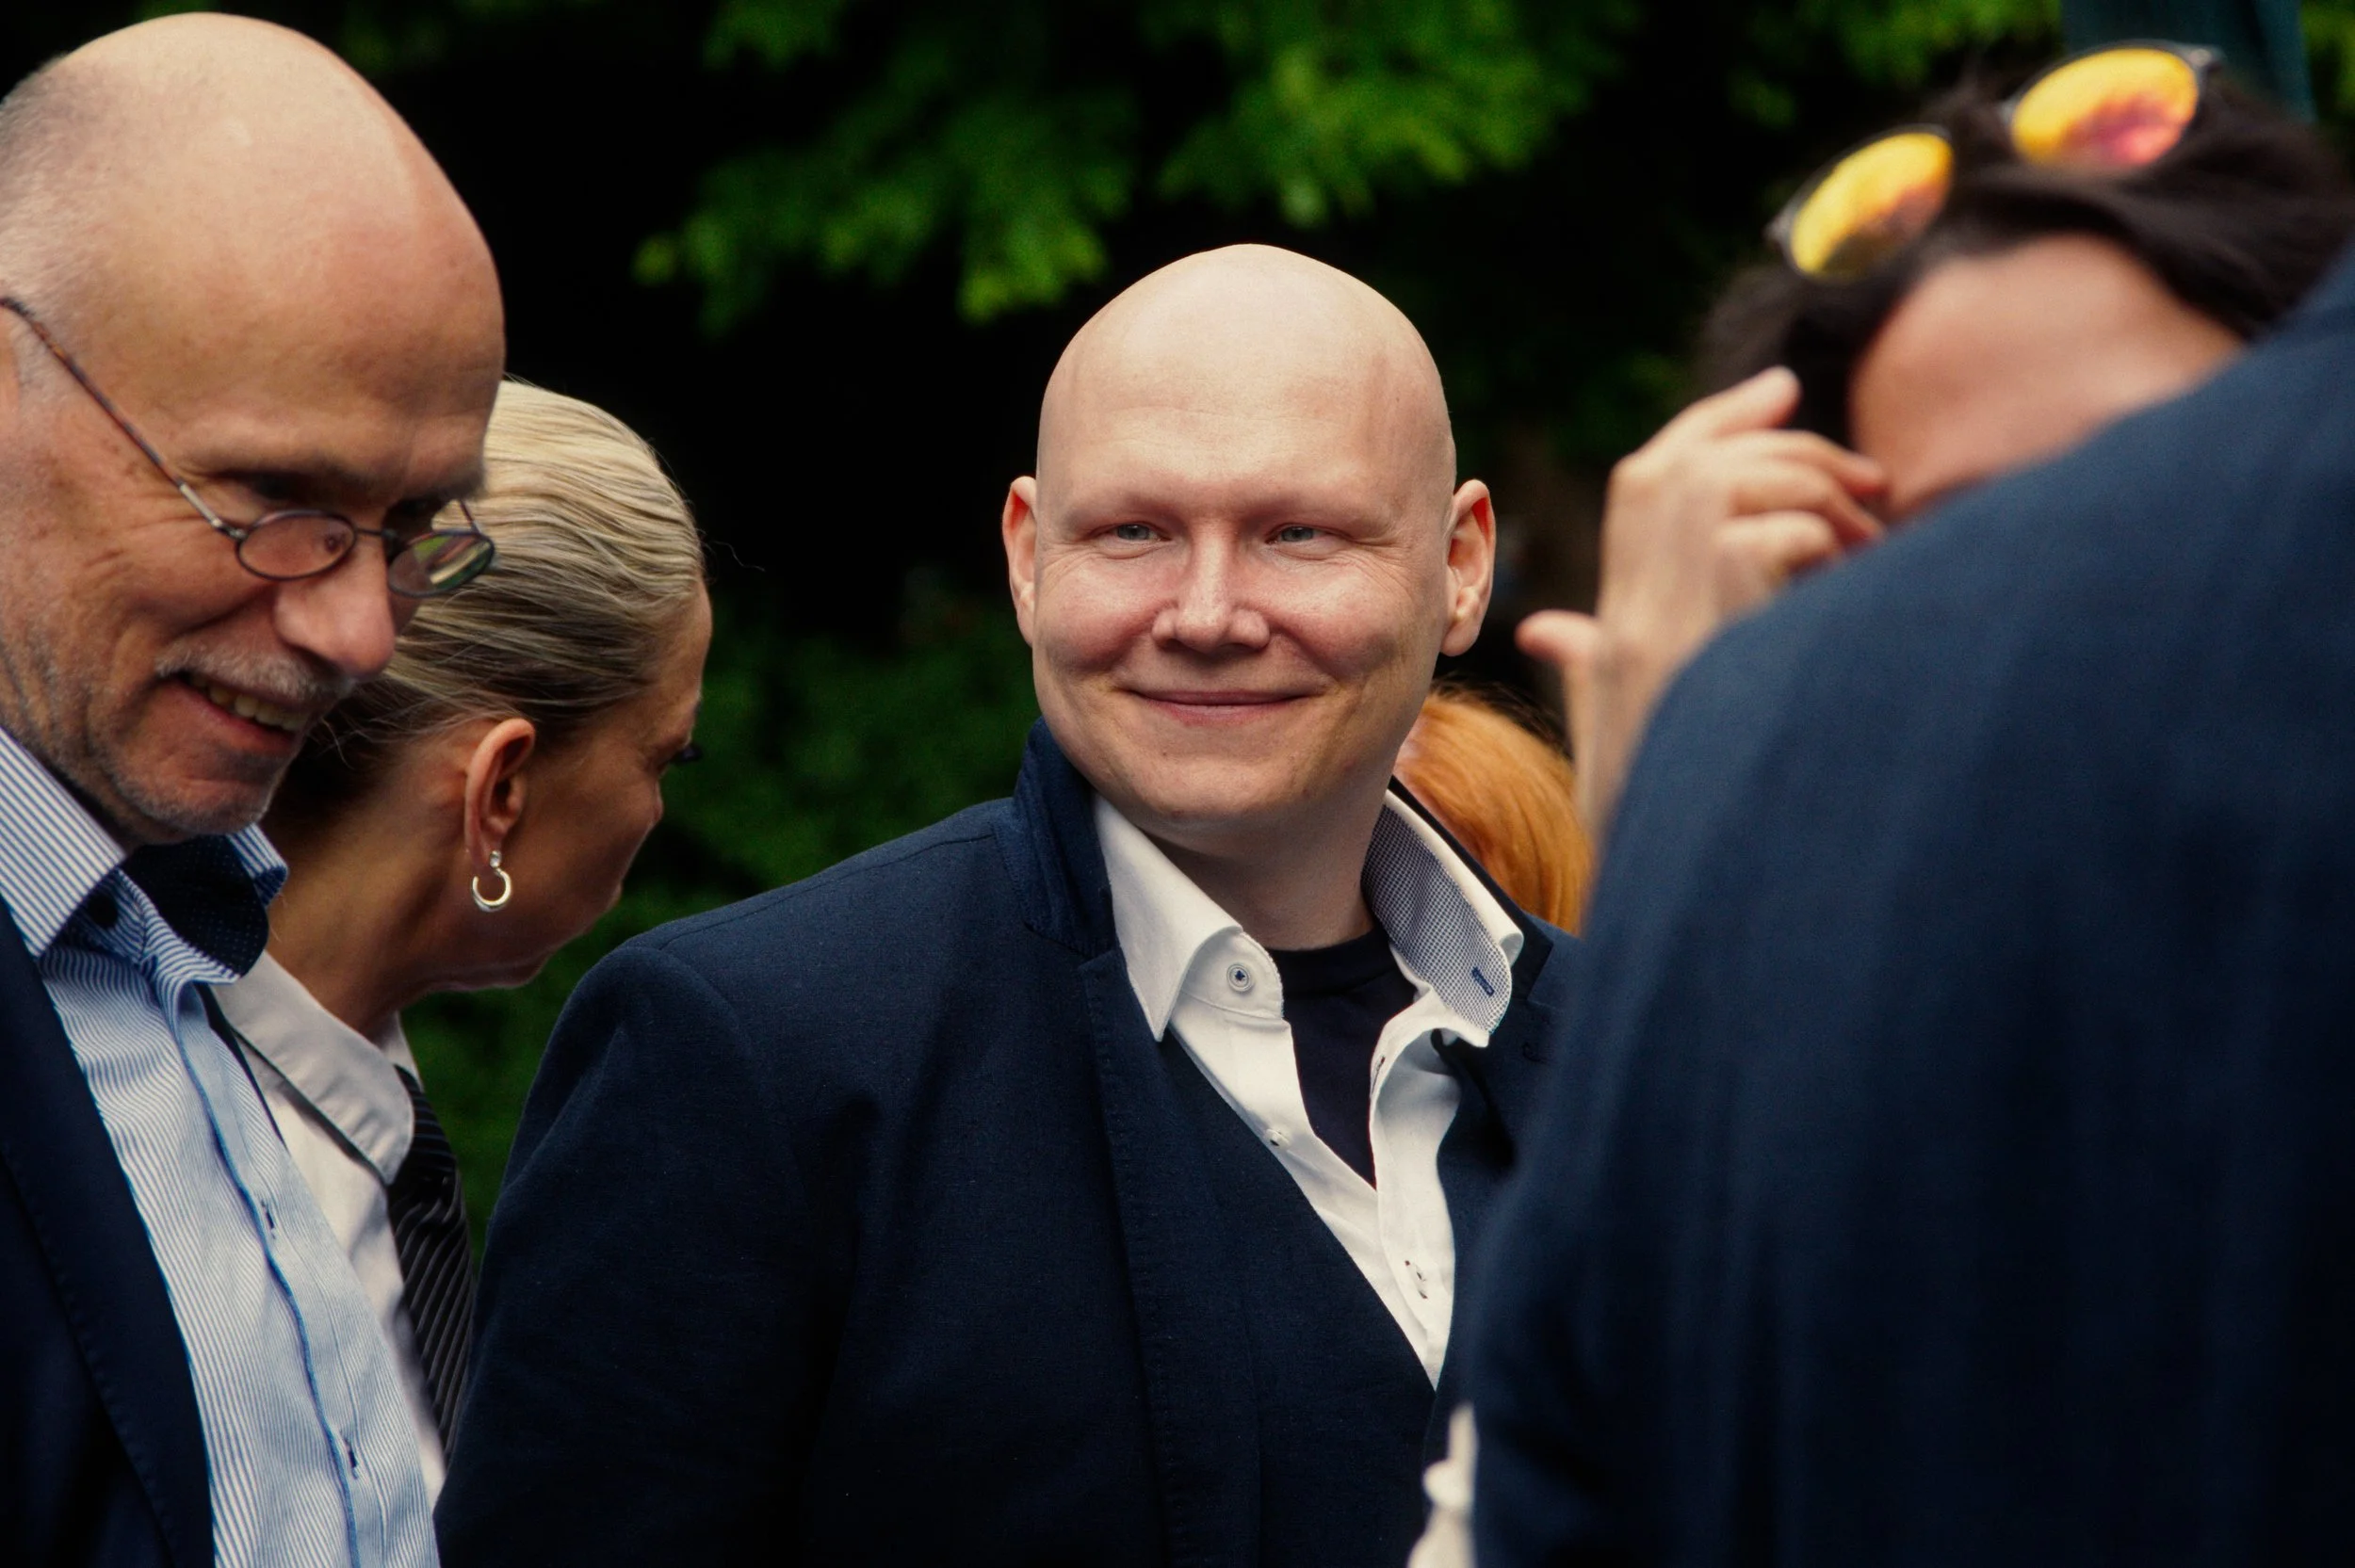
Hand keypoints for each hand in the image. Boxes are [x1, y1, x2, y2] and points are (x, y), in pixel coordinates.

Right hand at [1522, 367, 1886, 848]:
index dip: (1714, 422)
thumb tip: (1551, 632)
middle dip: (1788, 445)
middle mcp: (1631, 605)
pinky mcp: (1711, 621)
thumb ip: (1595, 665)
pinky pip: (1774, 534)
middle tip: (1871, 478)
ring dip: (1820, 496)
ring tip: (1870, 545)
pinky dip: (1827, 546)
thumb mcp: (1634, 728)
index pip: (1649, 474)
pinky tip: (1858, 584)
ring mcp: (1665, 613)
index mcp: (1622, 616)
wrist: (1687, 864)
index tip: (1783, 388)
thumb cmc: (1673, 801)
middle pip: (1689, 462)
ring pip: (1735, 484)